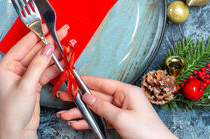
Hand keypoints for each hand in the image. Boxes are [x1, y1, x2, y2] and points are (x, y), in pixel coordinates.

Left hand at [0, 25, 68, 138]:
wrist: (17, 132)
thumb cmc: (12, 112)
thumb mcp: (26, 86)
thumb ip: (38, 65)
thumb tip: (48, 48)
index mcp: (6, 66)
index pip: (24, 45)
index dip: (38, 34)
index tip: (49, 25)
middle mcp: (15, 69)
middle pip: (36, 50)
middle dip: (51, 41)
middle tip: (64, 31)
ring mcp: (26, 75)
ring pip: (43, 59)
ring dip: (57, 53)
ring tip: (69, 45)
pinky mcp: (34, 83)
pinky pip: (47, 70)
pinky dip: (57, 66)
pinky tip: (65, 59)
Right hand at [57, 76, 176, 138]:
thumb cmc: (146, 131)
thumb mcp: (121, 118)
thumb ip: (102, 107)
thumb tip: (88, 97)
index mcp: (128, 91)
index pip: (103, 83)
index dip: (87, 81)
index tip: (73, 79)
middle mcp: (124, 98)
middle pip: (98, 97)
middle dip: (80, 99)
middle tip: (63, 96)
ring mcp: (122, 110)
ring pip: (97, 109)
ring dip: (81, 113)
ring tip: (65, 115)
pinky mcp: (120, 121)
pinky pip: (102, 119)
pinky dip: (90, 122)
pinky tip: (77, 123)